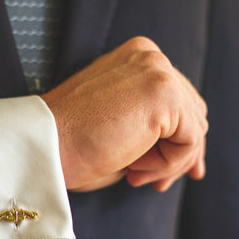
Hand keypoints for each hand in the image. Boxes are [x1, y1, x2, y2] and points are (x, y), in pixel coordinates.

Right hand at [41, 37, 207, 191]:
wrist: (44, 146)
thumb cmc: (71, 144)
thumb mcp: (119, 127)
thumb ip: (153, 126)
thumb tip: (194, 154)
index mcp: (136, 58)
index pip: (179, 101)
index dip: (174, 142)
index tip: (154, 174)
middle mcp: (150, 56)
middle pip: (193, 113)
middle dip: (177, 155)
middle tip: (148, 181)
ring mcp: (158, 71)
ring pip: (194, 129)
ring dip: (167, 162)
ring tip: (133, 173)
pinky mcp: (164, 94)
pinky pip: (191, 140)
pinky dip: (167, 164)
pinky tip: (134, 169)